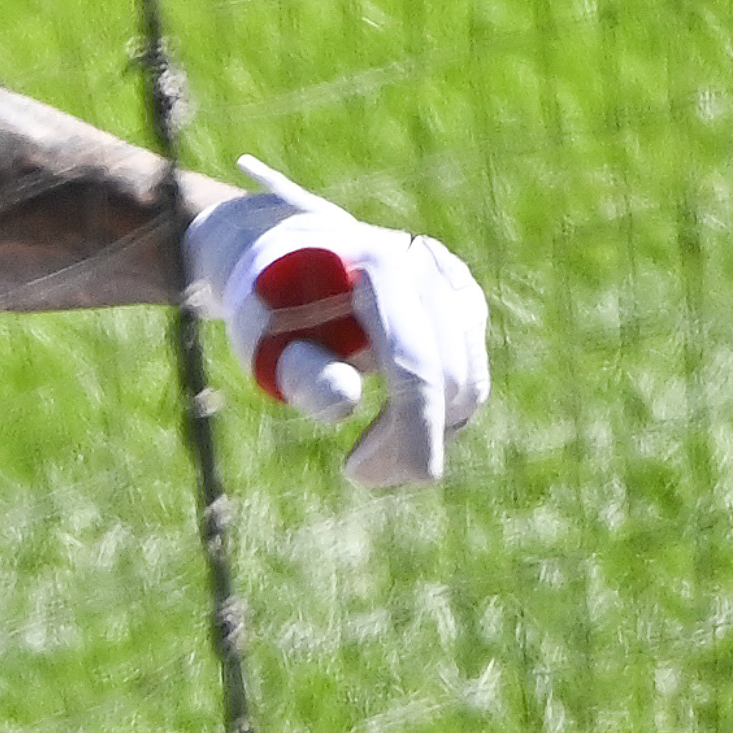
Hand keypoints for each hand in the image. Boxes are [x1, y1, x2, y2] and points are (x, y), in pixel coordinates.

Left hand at [186, 158, 492, 486]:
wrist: (289, 255)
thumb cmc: (269, 307)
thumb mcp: (264, 340)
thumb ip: (300, 373)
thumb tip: (343, 407)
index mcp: (380, 269)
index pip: (413, 362)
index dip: (418, 426)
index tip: (416, 477)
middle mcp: (429, 269)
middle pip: (450, 378)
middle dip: (412, 439)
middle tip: (358, 473)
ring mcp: (454, 284)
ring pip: (468, 384)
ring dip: (428, 433)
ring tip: (368, 458)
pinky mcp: (464, 305)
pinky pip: (468, 375)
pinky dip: (438, 413)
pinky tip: (393, 427)